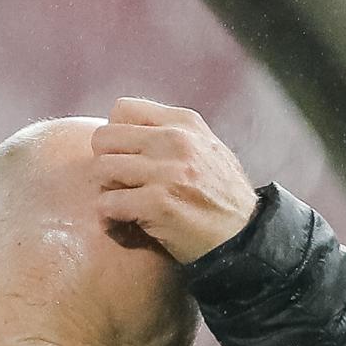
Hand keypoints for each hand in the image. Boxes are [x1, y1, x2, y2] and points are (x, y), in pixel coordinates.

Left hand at [89, 97, 259, 264]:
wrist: (244, 236)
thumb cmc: (219, 196)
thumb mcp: (205, 149)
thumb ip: (171, 134)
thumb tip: (126, 126)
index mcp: (184, 123)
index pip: (122, 109)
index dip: (115, 136)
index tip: (126, 158)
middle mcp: (174, 140)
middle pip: (104, 137)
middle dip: (105, 162)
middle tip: (119, 185)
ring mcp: (166, 171)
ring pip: (101, 169)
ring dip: (106, 191)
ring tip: (124, 205)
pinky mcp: (158, 203)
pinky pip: (107, 203)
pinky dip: (109, 217)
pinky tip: (124, 224)